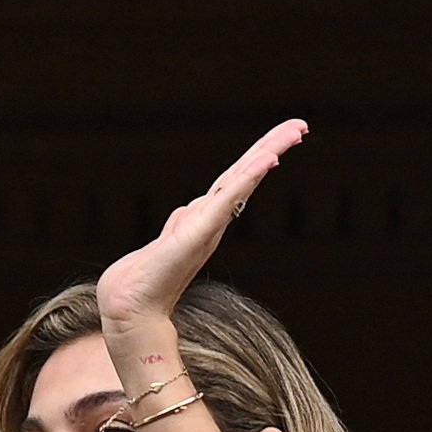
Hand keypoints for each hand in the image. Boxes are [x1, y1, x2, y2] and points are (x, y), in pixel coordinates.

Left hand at [96, 119, 304, 364]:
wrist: (130, 305)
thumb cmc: (144, 279)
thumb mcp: (167, 238)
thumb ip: (181, 223)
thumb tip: (187, 211)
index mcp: (207, 218)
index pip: (237, 179)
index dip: (259, 157)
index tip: (284, 138)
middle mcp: (212, 219)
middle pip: (246, 173)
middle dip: (273, 146)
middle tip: (301, 126)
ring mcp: (208, 224)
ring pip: (242, 180)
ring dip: (268, 153)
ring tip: (293, 134)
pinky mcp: (200, 231)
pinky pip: (229, 199)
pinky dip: (248, 178)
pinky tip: (267, 160)